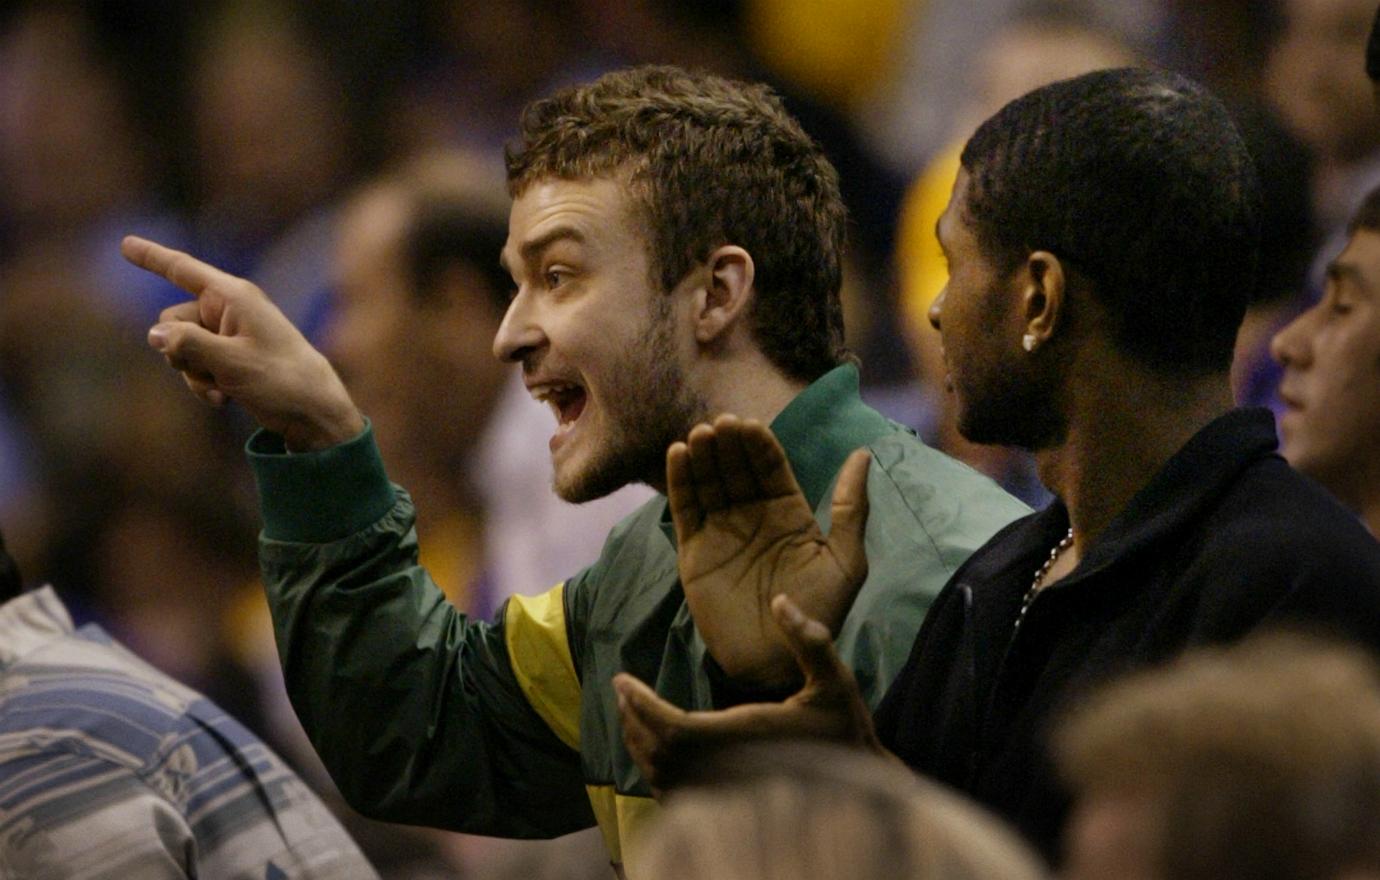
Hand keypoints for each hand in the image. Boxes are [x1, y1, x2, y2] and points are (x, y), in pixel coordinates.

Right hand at [122, 236, 363, 450]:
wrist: (313, 412)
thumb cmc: (281, 380)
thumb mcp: (231, 362)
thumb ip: (188, 344)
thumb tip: (154, 334)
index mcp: (233, 296)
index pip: (183, 270)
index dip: (152, 257)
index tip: (125, 243)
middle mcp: (229, 309)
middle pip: (172, 321)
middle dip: (180, 351)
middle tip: (213, 370)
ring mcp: (228, 334)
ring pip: (180, 348)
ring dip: (193, 373)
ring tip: (224, 389)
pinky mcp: (230, 357)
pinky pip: (194, 365)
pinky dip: (203, 383)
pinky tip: (224, 400)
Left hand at [613, 595, 885, 793]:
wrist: (860, 790)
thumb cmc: (845, 733)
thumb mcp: (837, 681)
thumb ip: (811, 641)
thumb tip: (780, 599)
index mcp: (746, 738)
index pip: (675, 727)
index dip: (642, 705)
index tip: (621, 680)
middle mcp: (727, 772)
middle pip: (657, 752)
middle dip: (633, 718)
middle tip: (622, 690)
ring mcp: (722, 795)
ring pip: (661, 776)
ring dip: (639, 742)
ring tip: (631, 711)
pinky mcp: (723, 809)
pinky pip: (673, 795)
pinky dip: (655, 768)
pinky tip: (655, 746)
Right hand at [668, 414, 869, 686]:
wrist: (779, 662)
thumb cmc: (820, 613)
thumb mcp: (846, 561)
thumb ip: (851, 508)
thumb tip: (862, 453)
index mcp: (789, 513)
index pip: (771, 468)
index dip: (759, 445)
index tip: (749, 424)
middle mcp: (753, 516)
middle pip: (737, 469)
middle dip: (729, 445)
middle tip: (721, 424)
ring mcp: (722, 532)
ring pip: (710, 483)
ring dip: (704, 456)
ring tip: (700, 435)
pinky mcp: (694, 551)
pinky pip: (686, 509)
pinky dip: (680, 481)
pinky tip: (678, 453)